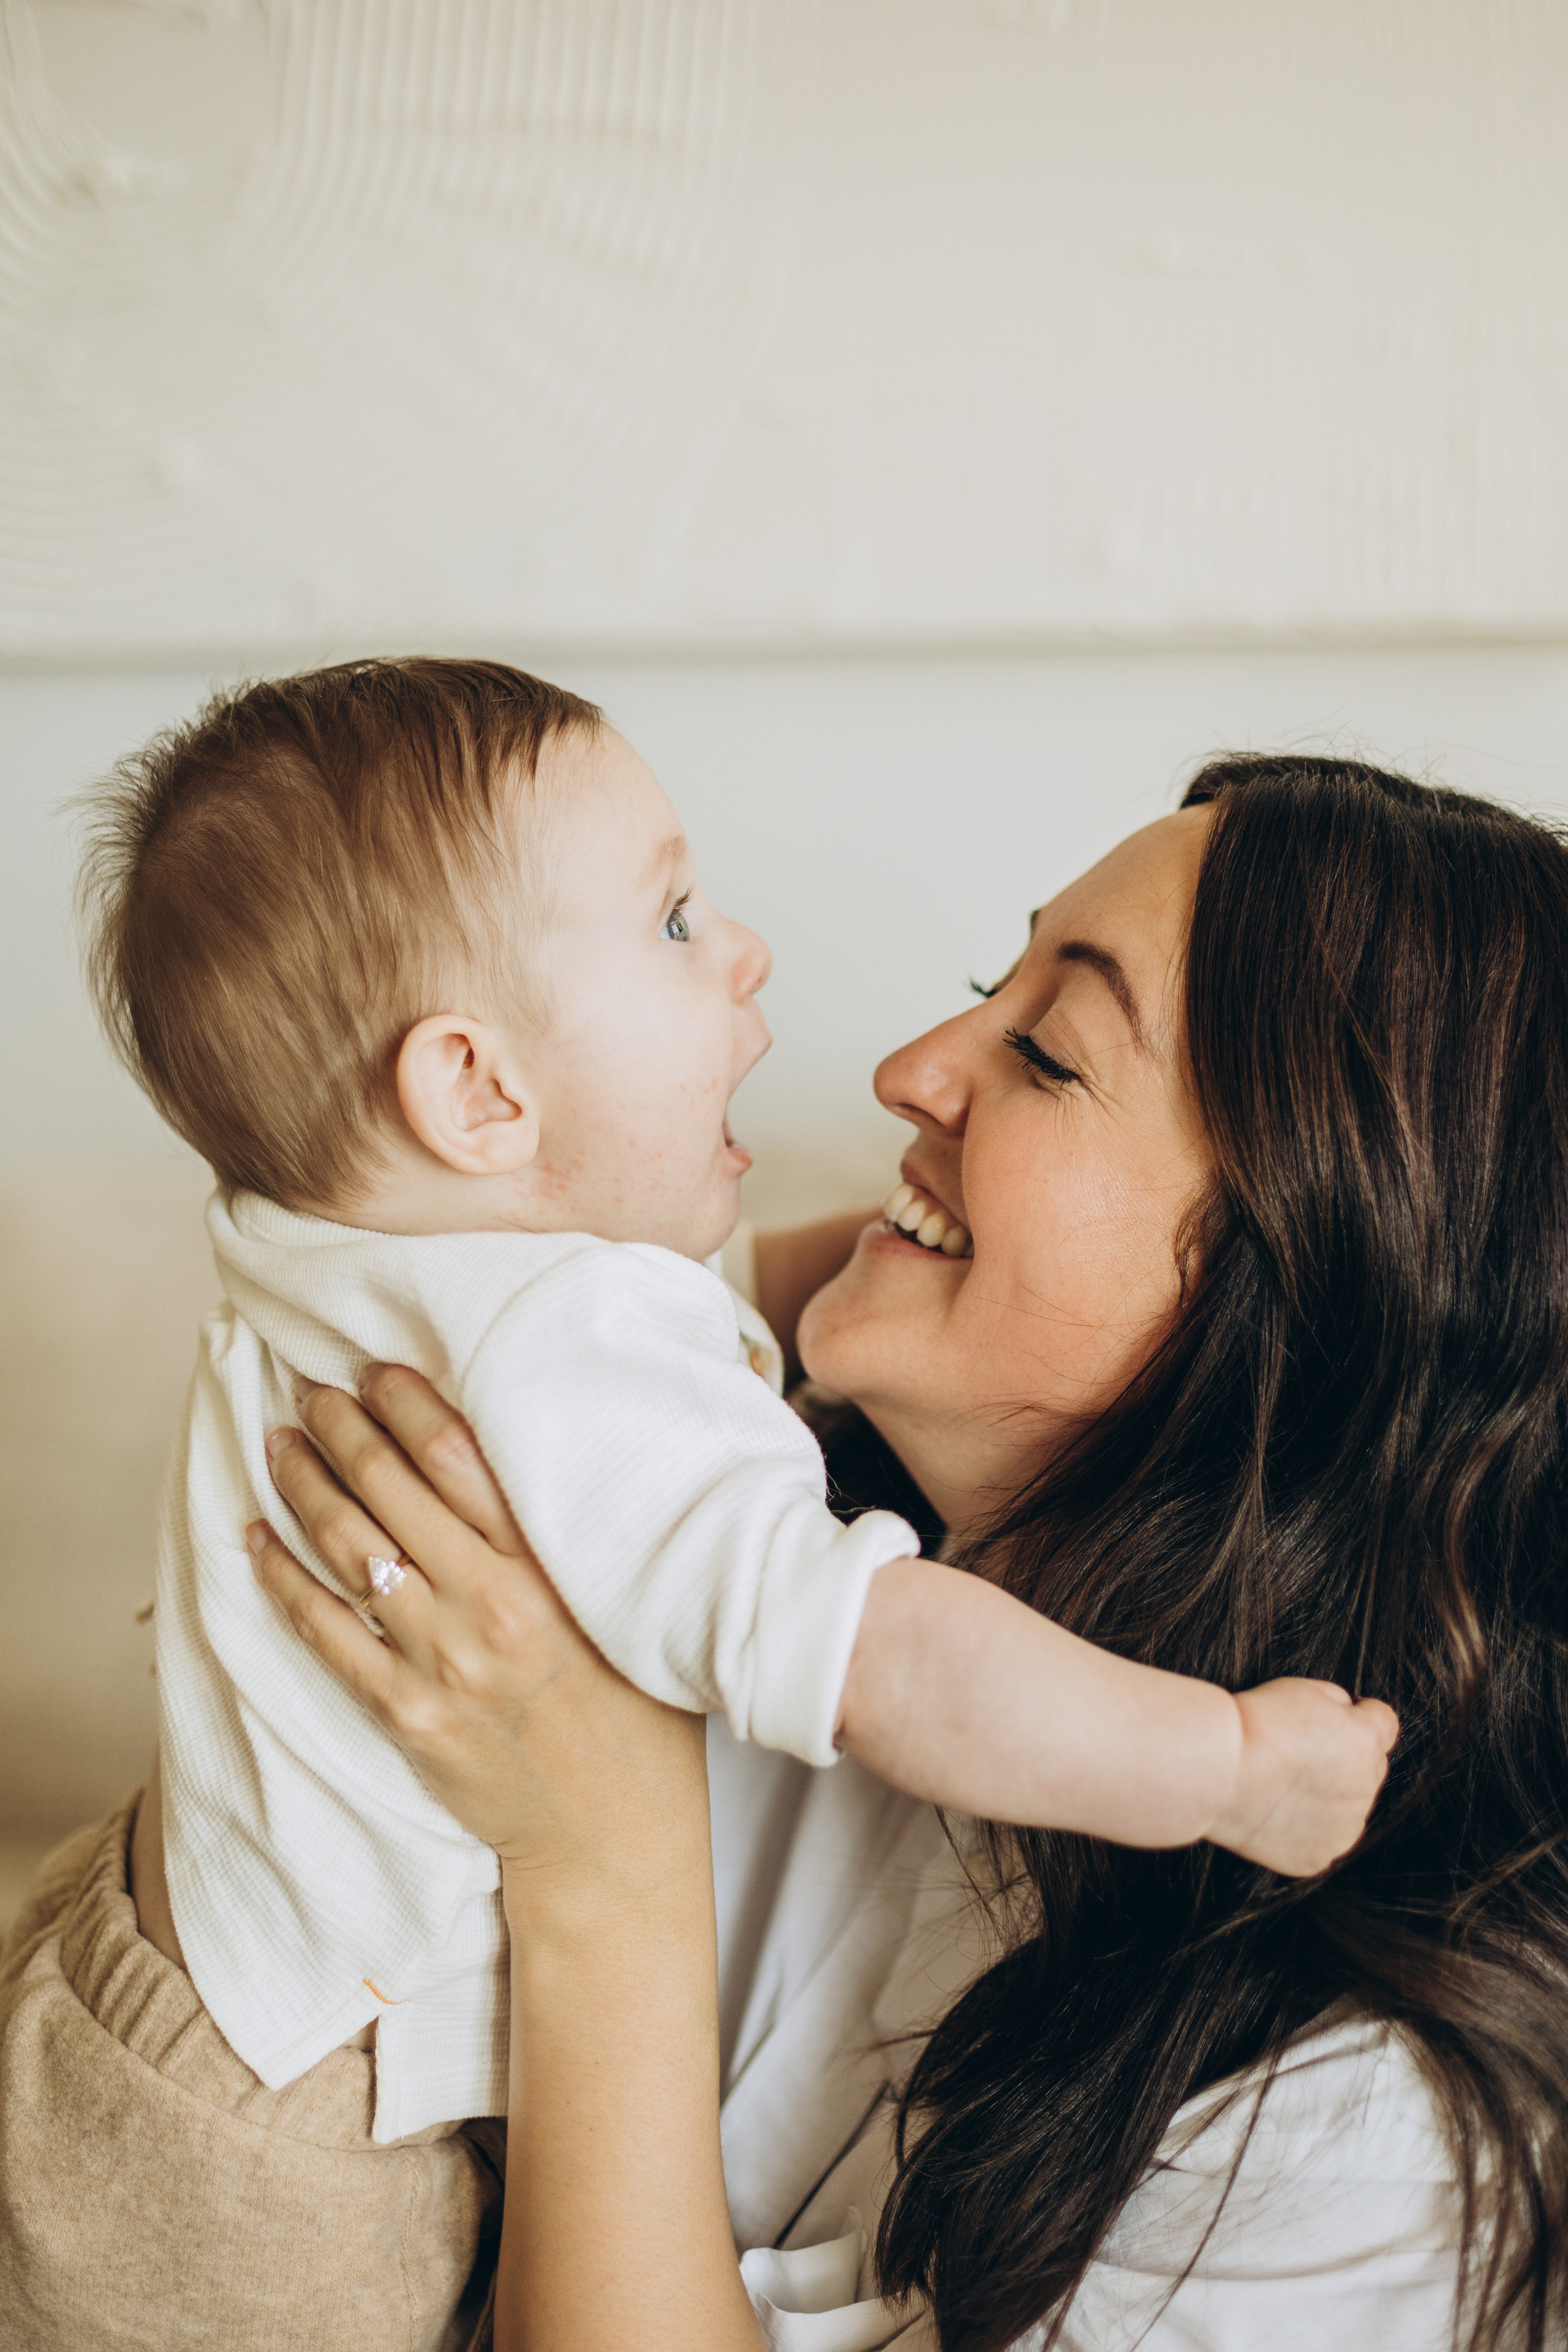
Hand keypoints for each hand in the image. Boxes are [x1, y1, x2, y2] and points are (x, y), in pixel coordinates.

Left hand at [248, 1366, 710, 1920]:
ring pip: (349, 1549)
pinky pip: (324, 1632)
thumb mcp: (630, 1606)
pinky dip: (282, 1579)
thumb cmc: (639, 1715)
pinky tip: (255, 1541)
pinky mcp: (406, 1712)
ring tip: (279, 1444)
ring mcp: (442, 1661)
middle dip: (342, 1428)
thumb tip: (540, 1455)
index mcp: (552, 1568)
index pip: (459, 1457)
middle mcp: (492, 1605)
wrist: (612, 1835)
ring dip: (303, 1486)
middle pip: (391, 1489)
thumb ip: (578, 1539)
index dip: (407, 1402)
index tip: (376, 1369)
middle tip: (310, 1389)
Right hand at [1207, 1678, 1398, 1875]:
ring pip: (1348, 1807)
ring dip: (1329, 1795)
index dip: (1360, 1716)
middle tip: (1299, 1752)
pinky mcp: (1317, 1857)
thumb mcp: (1304, 1689)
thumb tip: (1344, 1718)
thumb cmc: (1253, 1726)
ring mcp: (1343, 1829)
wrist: (1216, 1771)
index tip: (1339, 1718)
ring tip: (1282, 1782)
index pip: (1385, 1723)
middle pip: (1368, 1767)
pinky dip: (1307, 1827)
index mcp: (1366, 1743)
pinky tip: (1277, 1810)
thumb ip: (1339, 1704)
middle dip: (1344, 1758)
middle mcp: (1365, 1789)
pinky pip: (1324, 1838)